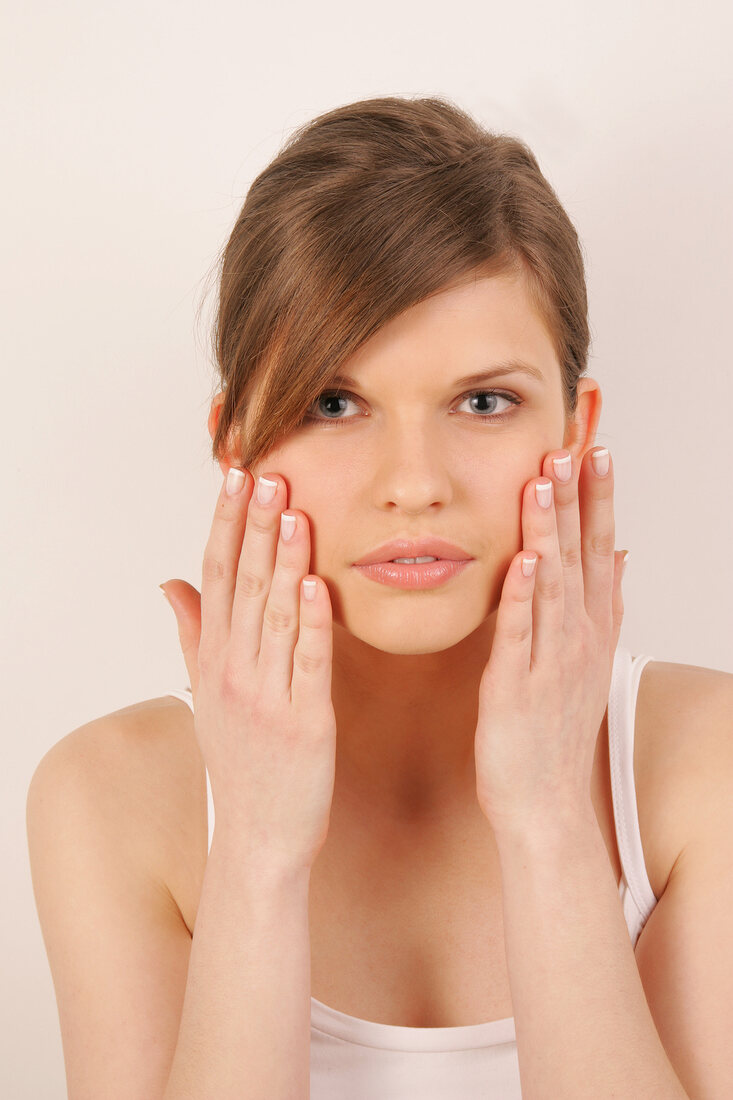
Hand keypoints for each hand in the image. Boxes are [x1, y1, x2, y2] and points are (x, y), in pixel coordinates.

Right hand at [160, 469, 336, 872]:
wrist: (259, 838)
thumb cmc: (239, 761)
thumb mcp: (206, 694)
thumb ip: (191, 633)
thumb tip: (168, 582)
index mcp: (213, 661)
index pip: (215, 577)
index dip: (225, 525)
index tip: (235, 477)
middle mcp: (233, 672)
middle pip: (243, 586)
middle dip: (255, 528)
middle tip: (267, 475)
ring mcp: (267, 698)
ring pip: (274, 616)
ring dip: (284, 561)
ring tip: (294, 512)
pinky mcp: (306, 723)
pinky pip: (308, 665)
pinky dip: (312, 625)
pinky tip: (317, 583)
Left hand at [473, 446, 625, 837]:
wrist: (544, 800)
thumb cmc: (555, 729)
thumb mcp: (587, 660)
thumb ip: (600, 605)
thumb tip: (616, 557)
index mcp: (590, 628)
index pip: (598, 549)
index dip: (599, 499)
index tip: (598, 450)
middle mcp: (577, 638)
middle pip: (581, 557)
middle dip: (579, 500)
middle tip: (575, 445)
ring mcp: (549, 661)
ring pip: (552, 585)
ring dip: (549, 532)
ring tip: (544, 483)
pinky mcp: (515, 688)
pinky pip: (520, 636)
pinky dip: (523, 599)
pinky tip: (524, 562)